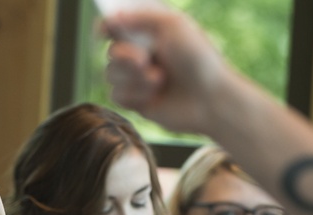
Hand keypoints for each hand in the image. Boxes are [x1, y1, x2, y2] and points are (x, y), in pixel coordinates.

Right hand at [102, 5, 234, 134]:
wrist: (210, 99)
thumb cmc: (198, 58)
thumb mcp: (173, 25)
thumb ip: (140, 16)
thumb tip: (112, 17)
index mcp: (150, 31)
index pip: (117, 24)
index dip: (105, 26)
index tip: (103, 31)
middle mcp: (141, 53)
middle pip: (111, 51)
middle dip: (125, 56)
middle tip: (145, 60)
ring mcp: (137, 78)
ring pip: (110, 74)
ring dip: (135, 78)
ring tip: (160, 80)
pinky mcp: (136, 100)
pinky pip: (116, 95)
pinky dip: (135, 94)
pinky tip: (155, 96)